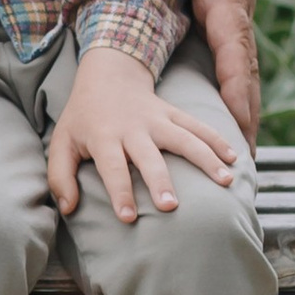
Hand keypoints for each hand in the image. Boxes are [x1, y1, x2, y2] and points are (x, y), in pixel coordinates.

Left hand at [49, 44, 240, 224]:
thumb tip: (67, 209)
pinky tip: (235, 158)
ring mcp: (157, 119)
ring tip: (224, 181)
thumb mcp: (62, 143)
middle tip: (171, 206)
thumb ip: (59, 177)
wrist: (106, 76)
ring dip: (205, 159)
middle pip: (148, 156)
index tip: (129, 218)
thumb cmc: (82, 119)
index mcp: (103, 136)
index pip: (111, 167)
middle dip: (160, 180)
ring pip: (184, 138)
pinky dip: (218, 139)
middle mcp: (132, 128)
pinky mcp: (173, 113)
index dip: (119, 191)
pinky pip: (199, 125)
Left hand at [95, 0, 262, 141]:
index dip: (236, 85)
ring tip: (233, 147)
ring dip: (237, 101)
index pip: (233, 43)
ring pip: (236, 59)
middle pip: (242, 65)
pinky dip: (227, 78)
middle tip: (242, 158)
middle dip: (244, 111)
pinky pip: (225, 46)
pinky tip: (218, 105)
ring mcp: (229, 1)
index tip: (239, 120)